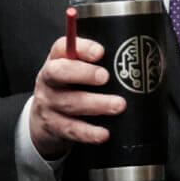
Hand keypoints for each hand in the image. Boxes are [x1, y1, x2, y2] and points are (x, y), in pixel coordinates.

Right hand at [28, 35, 120, 159]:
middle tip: (105, 77)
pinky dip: (89, 132)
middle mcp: (49, 80)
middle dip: (83, 73)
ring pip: (70, 103)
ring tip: (118, 105)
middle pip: (58, 72)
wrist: (43, 121)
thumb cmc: (69, 88)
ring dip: (96, 104)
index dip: (81, 47)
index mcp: (56, 61)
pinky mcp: (54, 126)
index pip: (62, 47)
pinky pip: (72, 129)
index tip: (100, 52)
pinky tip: (104, 133)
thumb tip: (136, 57)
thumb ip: (96, 62)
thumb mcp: (74, 71)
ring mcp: (49, 104)